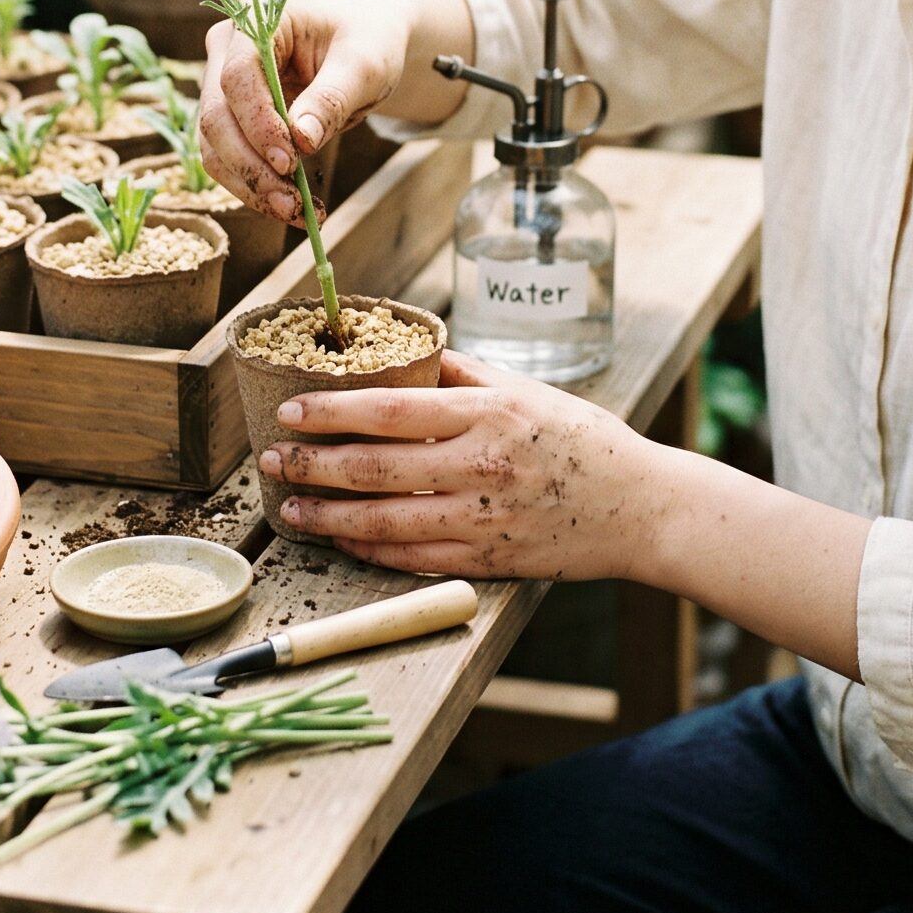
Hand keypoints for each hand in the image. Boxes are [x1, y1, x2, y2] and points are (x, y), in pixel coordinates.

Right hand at [197, 0, 413, 222]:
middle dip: (251, 165)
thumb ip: (332, 98)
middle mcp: (227, 50)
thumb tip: (302, 139)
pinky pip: (229, 160)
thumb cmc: (367, 42)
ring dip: (250, 185)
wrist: (366, 47)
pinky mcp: (232, 119)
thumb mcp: (364, 65)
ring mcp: (222, 86)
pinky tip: (292, 207)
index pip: (238, 76)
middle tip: (292, 201)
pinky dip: (255, 188)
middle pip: (216, 116)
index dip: (258, 123)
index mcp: (256, 21)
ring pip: (214, 146)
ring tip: (295, 211)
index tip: (290, 161)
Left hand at [257, 350, 671, 580]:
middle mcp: (480, 466)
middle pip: (375, 468)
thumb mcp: (528, 389)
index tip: (291, 409)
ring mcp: (482, 518)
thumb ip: (465, 373)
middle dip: (312, 465)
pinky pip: (411, 558)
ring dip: (328, 515)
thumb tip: (410, 353)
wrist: (641, 508)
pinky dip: (368, 549)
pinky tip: (341, 537)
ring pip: (383, 521)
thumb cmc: (585, 440)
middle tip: (271, 459)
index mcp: (488, 414)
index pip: (391, 409)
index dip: (332, 412)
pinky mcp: (487, 559)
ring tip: (291, 506)